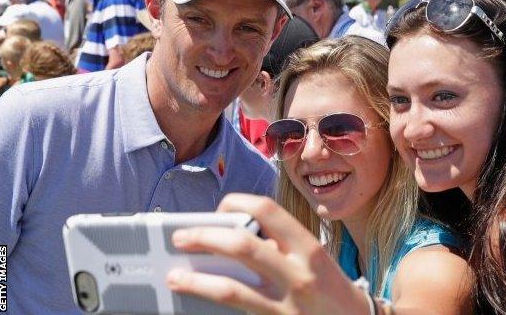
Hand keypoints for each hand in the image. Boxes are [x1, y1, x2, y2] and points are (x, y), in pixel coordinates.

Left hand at [166, 193, 368, 314]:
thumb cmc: (330, 287)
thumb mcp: (313, 257)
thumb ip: (280, 244)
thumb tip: (233, 234)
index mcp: (307, 246)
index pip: (266, 209)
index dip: (236, 203)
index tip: (220, 208)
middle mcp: (297, 272)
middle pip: (240, 244)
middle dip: (204, 237)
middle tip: (181, 237)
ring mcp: (286, 303)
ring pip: (230, 288)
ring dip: (196, 281)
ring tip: (175, 277)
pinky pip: (237, 312)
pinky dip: (212, 304)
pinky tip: (196, 302)